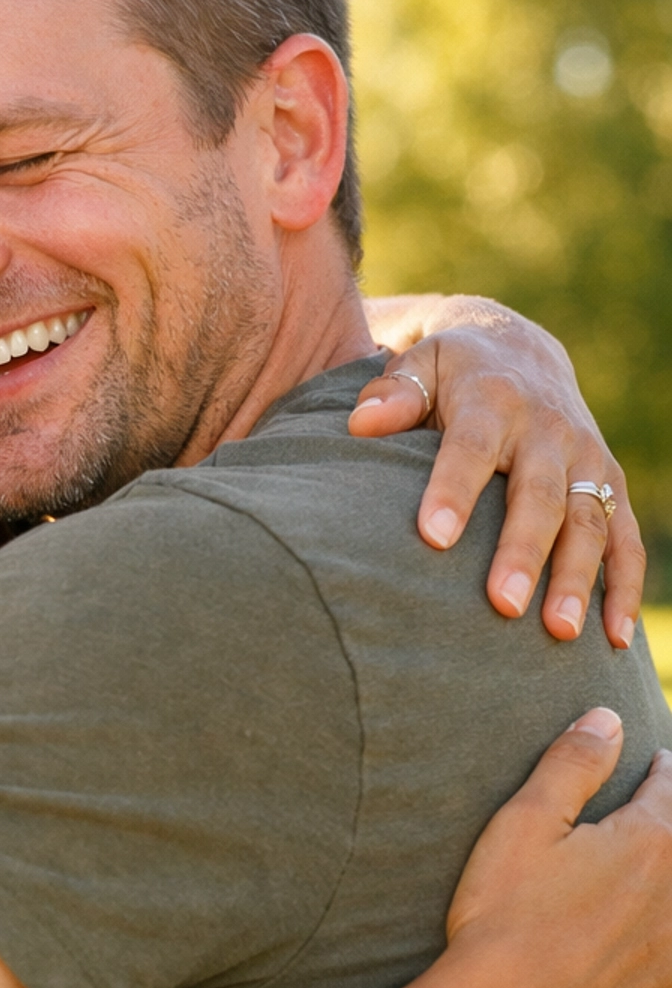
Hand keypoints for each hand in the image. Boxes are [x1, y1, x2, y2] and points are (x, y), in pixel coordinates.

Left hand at [354, 296, 642, 648]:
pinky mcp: (610, 486)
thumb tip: (362, 422)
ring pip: (588, 522)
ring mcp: (586, 460)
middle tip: (501, 604)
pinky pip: (625, 539)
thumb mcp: (421, 364)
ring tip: (559, 633)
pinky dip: (625, 587)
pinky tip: (613, 638)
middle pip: (538, 495)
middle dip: (523, 550)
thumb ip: (394, 392)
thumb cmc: (453, 372)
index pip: (472, 449)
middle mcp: (548, 431)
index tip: (433, 538)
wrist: (521, 348)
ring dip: (578, 578)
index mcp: (493, 401)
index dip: (454, 490)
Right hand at [443, 708, 671, 987]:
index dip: (663, 774)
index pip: (669, 790)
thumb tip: (608, 717)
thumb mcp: (524, 826)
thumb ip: (571, 765)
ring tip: (658, 894)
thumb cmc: (505, 921)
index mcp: (649, 842)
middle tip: (658, 836)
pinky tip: (662, 967)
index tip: (659, 767)